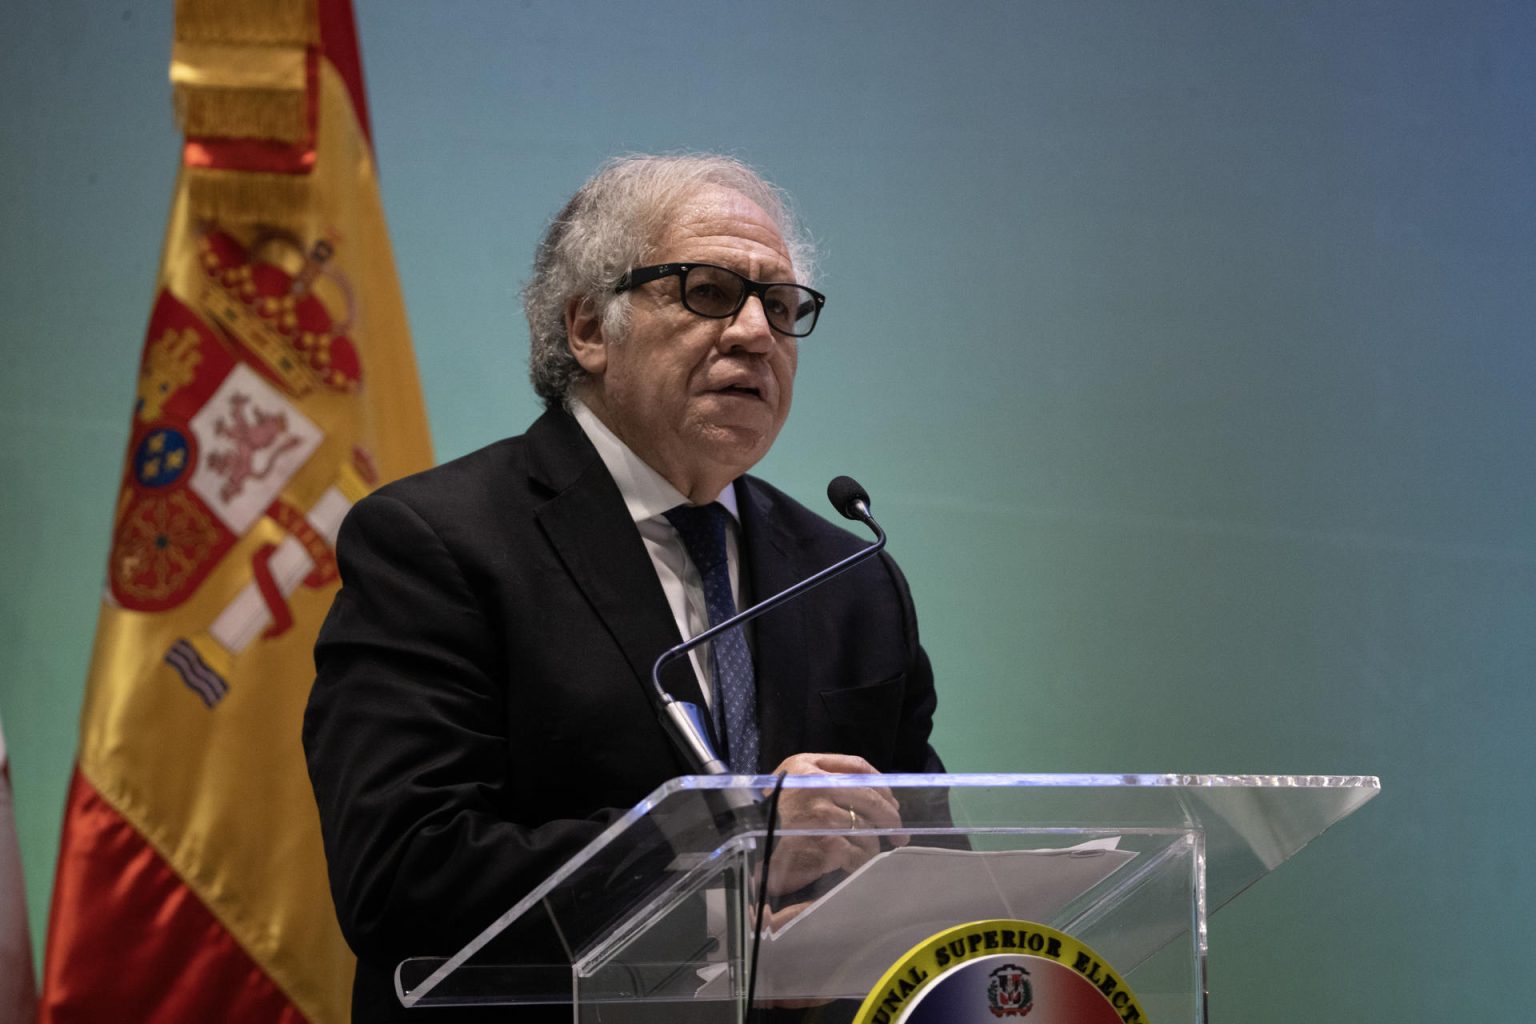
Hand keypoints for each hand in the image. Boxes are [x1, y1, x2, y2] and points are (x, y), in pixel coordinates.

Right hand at [764, 752, 907, 896]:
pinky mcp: (826, 843)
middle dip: (890, 815)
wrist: (749, 852)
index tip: (892, 800)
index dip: (880, 783)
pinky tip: (853, 865)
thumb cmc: (772, 821)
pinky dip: (861, 860)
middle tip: (899, 832)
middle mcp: (814, 785)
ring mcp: (821, 814)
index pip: (856, 765)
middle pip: (869, 795)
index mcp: (805, 765)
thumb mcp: (792, 788)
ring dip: (871, 842)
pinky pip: (859, 851)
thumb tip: (879, 795)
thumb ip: (824, 780)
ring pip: (867, 826)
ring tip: (865, 852)